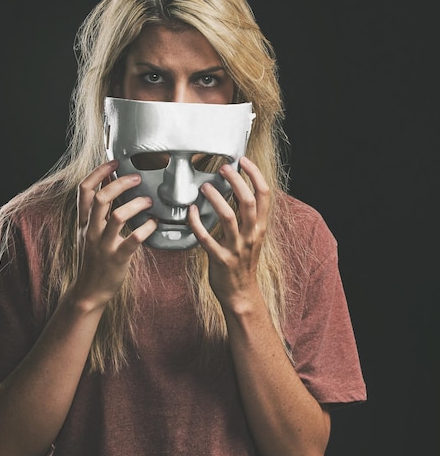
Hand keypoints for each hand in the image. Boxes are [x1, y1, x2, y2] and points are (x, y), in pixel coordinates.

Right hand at [74, 160, 156, 308]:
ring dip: (137, 204)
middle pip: (101, 198)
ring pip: (118, 216)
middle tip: (137, 178)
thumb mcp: (88, 232)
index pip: (84, 189)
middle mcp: (91, 230)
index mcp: (83, 221)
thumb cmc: (93, 258)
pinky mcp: (117, 258)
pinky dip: (147, 228)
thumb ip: (96, 210)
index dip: (98, 171)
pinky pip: (134, 239)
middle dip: (120, 183)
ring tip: (149, 202)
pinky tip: (153, 224)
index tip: (114, 161)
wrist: (89, 291)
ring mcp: (103, 245)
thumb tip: (107, 183)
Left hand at [187, 157, 269, 309]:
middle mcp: (251, 235)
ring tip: (205, 187)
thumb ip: (248, 216)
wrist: (241, 294)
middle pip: (247, 201)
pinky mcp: (219, 259)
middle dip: (236, 181)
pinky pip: (206, 238)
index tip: (243, 161)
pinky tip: (190, 211)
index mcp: (260, 227)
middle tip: (223, 168)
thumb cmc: (243, 262)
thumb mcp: (253, 236)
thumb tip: (238, 189)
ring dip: (216, 198)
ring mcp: (236, 248)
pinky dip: (196, 223)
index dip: (255, 175)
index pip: (264, 195)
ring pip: (228, 217)